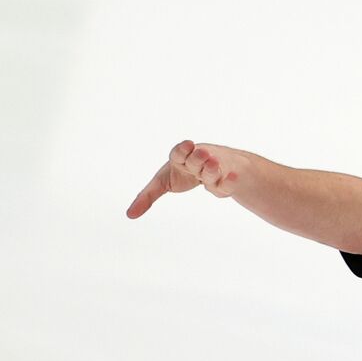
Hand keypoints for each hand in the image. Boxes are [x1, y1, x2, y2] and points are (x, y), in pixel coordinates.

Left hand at [126, 141, 241, 218]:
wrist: (219, 166)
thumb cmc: (186, 171)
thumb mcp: (165, 181)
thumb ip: (147, 195)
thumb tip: (129, 215)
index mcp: (181, 158)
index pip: (179, 152)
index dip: (182, 149)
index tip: (187, 145)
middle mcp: (199, 161)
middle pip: (197, 159)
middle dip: (198, 157)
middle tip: (201, 154)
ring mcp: (214, 170)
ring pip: (212, 169)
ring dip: (212, 167)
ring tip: (213, 165)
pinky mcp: (226, 181)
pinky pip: (227, 183)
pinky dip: (229, 181)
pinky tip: (232, 178)